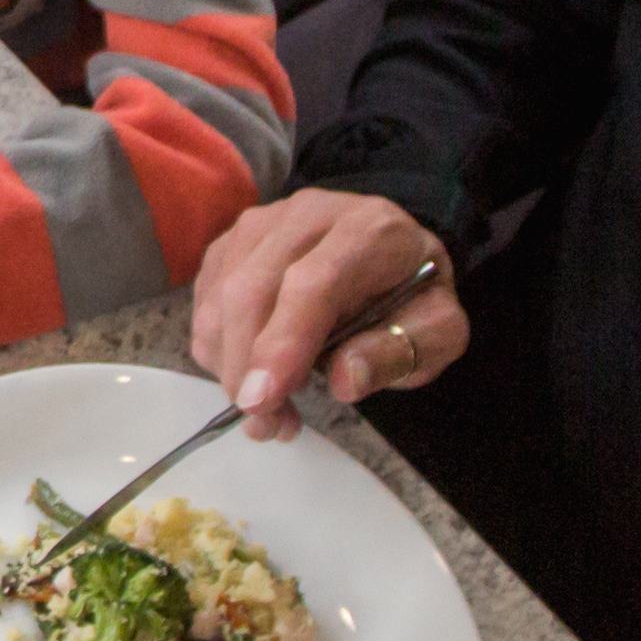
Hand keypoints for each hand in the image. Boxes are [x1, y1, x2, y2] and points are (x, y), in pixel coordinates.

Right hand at [184, 190, 462, 439]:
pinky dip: (219, 354)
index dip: (282, 343)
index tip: (262, 401)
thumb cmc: (409, 299)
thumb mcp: (436, 333)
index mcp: (370, 230)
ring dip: (229, 367)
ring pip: (218, 301)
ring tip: (269, 411)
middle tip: (265, 426)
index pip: (313, 283)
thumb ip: (399, 352)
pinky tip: (255, 375)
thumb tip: (344, 380)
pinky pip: (204, 306)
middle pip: (251, 291)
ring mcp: (260, 226)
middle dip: (246, 368)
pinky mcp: (229, 244)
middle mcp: (307, 215)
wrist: (387, 256)